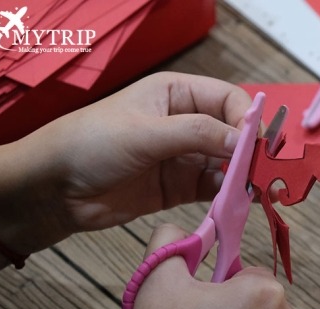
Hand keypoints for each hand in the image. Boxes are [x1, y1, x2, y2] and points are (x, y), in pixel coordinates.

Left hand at [0, 72, 251, 255]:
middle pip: (233, 134)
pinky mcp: (180, 187)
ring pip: (228, 164)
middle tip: (264, 173)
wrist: (55, 189)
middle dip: (251, 152)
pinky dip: (229, 196)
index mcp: (177, 94)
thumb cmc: (92, 144)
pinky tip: (237, 203)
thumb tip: (245, 141)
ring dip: (243, 177)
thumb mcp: (146, 131)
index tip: (258, 144)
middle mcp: (186, 123)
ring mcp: (184, 157)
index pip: (228, 100)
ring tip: (255, 192)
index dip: (247, 120)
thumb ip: (198, 134)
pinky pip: (215, 189)